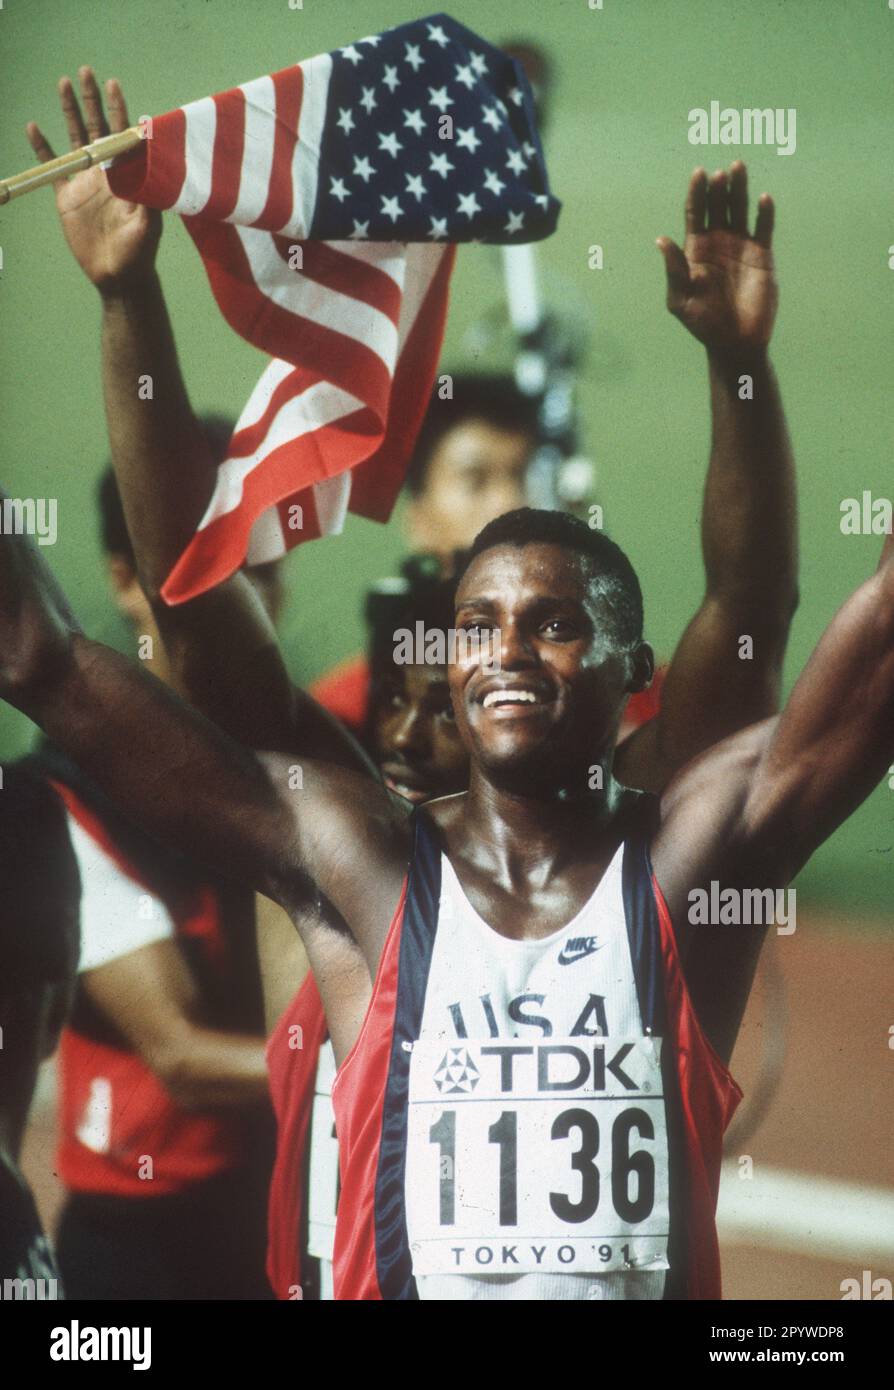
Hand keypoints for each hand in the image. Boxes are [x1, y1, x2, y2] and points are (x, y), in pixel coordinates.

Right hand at [27, 67, 160, 294]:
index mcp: (127, 174)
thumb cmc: (141, 251)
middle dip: (92, 99)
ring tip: (63, 83)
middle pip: (96, 127)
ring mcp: (86, 182)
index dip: (117, 108)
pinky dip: (42, 148)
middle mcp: (107, 172)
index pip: (122, 133)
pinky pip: (52, 166)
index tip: (113, 84)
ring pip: (74, 138)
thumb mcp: (149, 221)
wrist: (118, 276)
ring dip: (69, 111)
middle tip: (86, 71)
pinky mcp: (67, 197)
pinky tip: (34, 127)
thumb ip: (147, 191)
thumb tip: (144, 160)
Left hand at [657, 162, 776, 351]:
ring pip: (739, 209)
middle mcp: (717, 243)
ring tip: (738, 168)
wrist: (735, 341)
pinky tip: (763, 199)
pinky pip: (763, 227)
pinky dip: (764, 213)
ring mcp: (740, 246)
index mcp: (695, 250)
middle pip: (717, 206)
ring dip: (739, 189)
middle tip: (721, 172)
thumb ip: (674, 270)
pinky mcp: (761, 255)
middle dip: (718, 187)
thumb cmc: (703, 324)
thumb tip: (661, 239)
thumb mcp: (681, 299)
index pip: (695, 213)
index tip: (699, 173)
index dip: (696, 193)